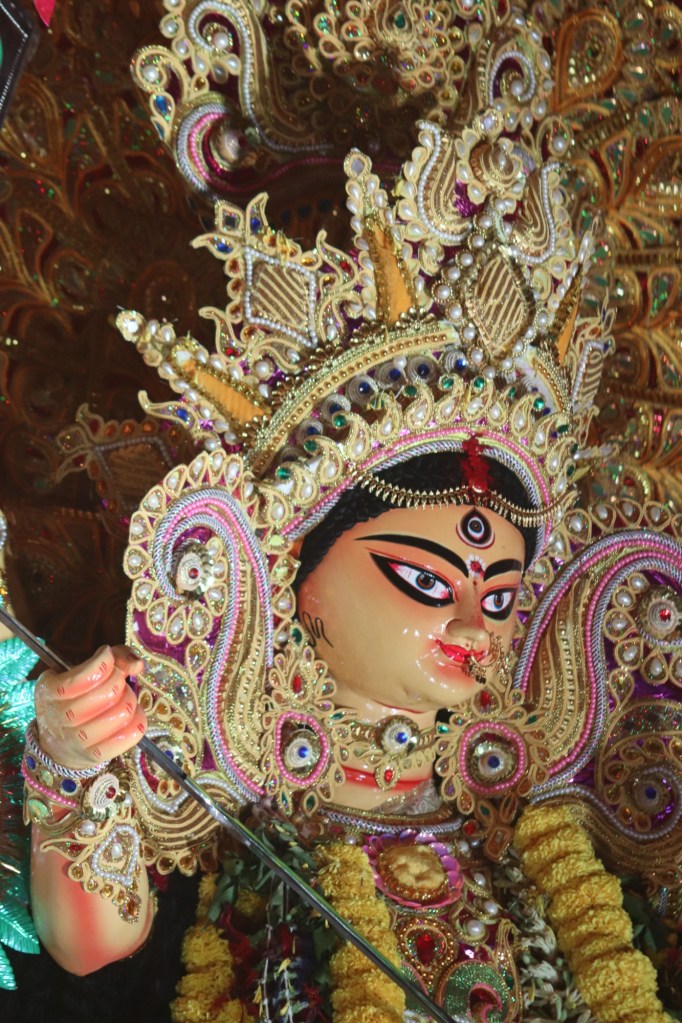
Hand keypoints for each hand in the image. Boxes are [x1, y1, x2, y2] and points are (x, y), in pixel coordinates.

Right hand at [34, 645, 146, 768]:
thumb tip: (137, 664)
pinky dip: (138, 719)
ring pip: (122, 712)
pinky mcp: (95, 755)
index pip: (87, 675)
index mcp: (51, 691)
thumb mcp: (80, 670)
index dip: (106, 661)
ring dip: (130, 700)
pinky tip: (131, 714)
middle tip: (115, 680)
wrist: (57, 742)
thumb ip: (113, 656)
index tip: (107, 655)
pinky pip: (130, 734)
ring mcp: (77, 739)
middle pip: (110, 692)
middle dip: (120, 680)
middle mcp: (61, 716)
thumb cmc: (75, 697)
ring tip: (122, 698)